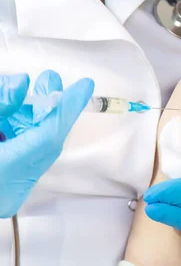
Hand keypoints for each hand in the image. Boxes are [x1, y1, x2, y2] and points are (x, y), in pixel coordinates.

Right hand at [0, 71, 93, 217]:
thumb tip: (22, 84)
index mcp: (5, 171)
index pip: (47, 137)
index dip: (66, 109)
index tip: (85, 87)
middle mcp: (10, 184)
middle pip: (41, 140)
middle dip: (48, 108)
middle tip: (49, 79)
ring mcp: (6, 188)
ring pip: (29, 145)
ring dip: (30, 117)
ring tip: (29, 90)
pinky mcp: (3, 187)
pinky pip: (16, 153)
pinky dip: (16, 132)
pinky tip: (11, 113)